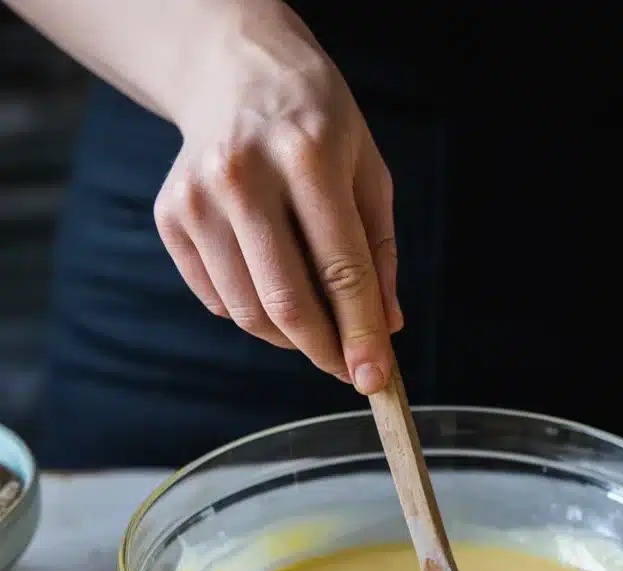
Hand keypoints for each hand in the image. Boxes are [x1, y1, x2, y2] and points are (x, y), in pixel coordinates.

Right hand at [153, 0, 399, 392]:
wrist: (234, 71)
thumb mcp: (367, 172)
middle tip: (348, 369)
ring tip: (316, 322)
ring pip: (249, 313)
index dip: (360, 334)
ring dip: (291, 338)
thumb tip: (384, 330)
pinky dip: (254, 312)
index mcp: (307, 155)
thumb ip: (378, 254)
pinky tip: (272, 281)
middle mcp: (243, 174)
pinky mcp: (170, 217)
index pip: (341, 270)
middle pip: (287, 302)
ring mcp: (197, 197)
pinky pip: (219, 300)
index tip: (374, 380)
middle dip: (325, 352)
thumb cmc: (316, 125)